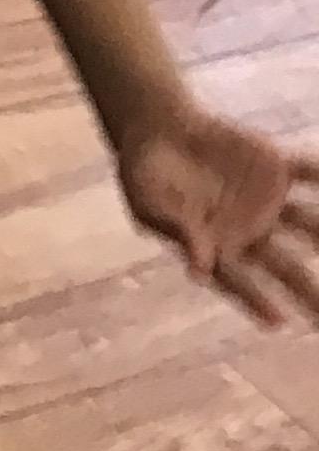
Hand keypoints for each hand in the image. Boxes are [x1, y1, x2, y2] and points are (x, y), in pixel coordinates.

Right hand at [118, 107, 318, 327]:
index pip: (239, 281)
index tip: (277, 322)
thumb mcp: (150, 204)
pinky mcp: (274, 166)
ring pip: (306, 224)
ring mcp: (266, 199)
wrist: (160, 128)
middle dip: (307, 290)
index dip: (256, 301)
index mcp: (216, 246)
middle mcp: (249, 230)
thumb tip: (200, 271)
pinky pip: (307, 173)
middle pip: (285, 266)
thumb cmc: (146, 176)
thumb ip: (179, 233)